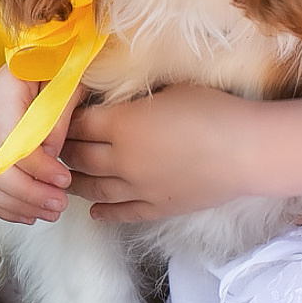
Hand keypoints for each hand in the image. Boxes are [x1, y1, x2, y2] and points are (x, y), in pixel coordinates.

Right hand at [0, 66, 74, 224]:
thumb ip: (58, 115)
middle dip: (27, 193)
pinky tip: (27, 213)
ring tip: (49, 212)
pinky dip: (0, 206)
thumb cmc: (56, 66)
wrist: (38, 55)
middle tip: (59, 203)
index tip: (64, 179)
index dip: (37, 167)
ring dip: (16, 205)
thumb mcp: (67, 80)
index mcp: (1, 91)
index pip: (10, 141)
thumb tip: (51, 153)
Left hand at [62, 86, 257, 221]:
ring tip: (65, 179)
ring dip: (76, 182)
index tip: (60, 117)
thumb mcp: (168, 89)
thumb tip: (117, 99)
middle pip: (79, 157)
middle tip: (55, 147)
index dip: (65, 120)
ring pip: (93, 188)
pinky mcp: (157, 208)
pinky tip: (95, 212)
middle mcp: (121, 159)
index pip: (78, 123)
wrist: (246, 150)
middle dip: (64, 151)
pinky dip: (105, 213)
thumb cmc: (211, 109)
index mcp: (121, 125)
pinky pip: (122, 212)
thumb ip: (134, 97)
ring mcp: (138, 188)